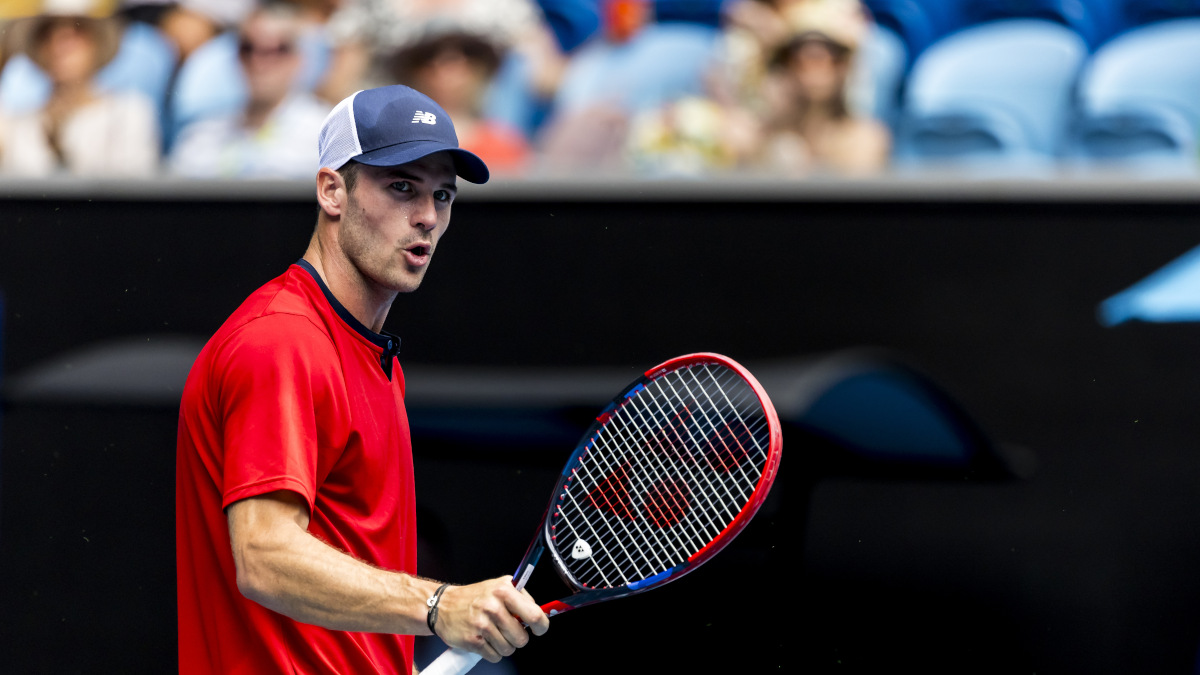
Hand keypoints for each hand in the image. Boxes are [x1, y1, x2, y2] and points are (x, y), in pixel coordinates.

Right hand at [432, 576, 549, 662]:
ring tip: (494, 634)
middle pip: (522, 638)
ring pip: (509, 649)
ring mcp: (482, 624)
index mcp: (504, 590)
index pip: (534, 615)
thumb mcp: (499, 587)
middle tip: (508, 630)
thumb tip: (540, 614)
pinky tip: (485, 640)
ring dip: (504, 645)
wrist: (443, 605)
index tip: (539, 629)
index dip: (541, 626)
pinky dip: (493, 652)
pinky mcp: (473, 640)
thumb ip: (520, 599)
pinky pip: (495, 656)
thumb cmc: (474, 597)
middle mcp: (493, 606)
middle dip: (518, 637)